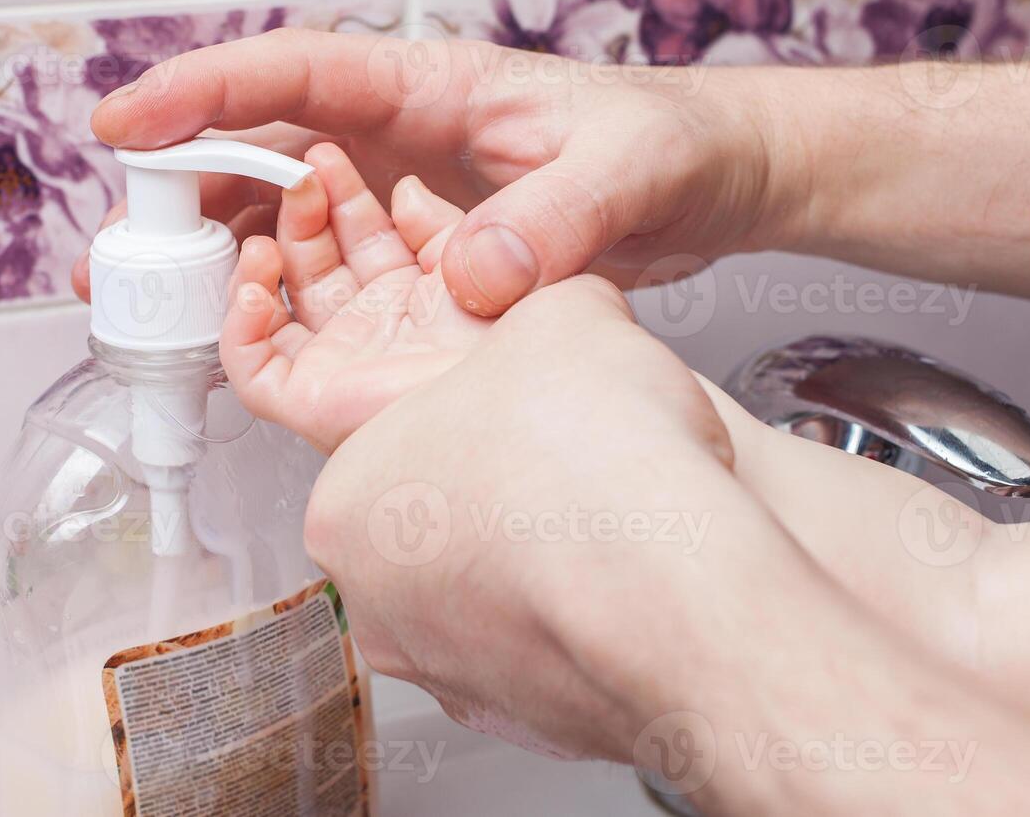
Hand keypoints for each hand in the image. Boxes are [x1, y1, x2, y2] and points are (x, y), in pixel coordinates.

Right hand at [81, 28, 789, 314]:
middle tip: (113, 259)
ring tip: (143, 309)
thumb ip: (558, 219)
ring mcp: (395, 198)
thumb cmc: (666, 148)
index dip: (205, 93)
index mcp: (428, 88)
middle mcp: (395, 139)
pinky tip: (229, 334)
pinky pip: (320, 270)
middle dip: (176, 198)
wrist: (702, 186)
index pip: (298, 73)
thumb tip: (472, 279)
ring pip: (275, 218)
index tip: (129, 122)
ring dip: (208, 258)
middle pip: (258, 152)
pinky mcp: (411, 254)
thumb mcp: (627, 174)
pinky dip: (269, 298)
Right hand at [221, 142, 486, 453]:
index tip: (325, 158)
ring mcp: (347, 367)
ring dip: (262, 263)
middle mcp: (382, 333)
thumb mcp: (485, 255)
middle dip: (301, 215)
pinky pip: (255, 370)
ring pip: (277, 311)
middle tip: (297, 177)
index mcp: (424, 298)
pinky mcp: (317, 403)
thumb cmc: (522, 341)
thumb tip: (406, 193)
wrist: (516, 395)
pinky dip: (240, 327)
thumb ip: (441, 223)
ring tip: (270, 227)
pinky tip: (257, 287)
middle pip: (315, 265)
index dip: (342, 196)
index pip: (363, 239)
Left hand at [302, 274, 740, 761]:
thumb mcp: (558, 314)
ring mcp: (447, 672)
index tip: (520, 398)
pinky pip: (545, 648)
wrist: (681, 587)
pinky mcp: (523, 723)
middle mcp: (378, 601)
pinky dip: (579, 613)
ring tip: (612, 508)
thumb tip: (557, 306)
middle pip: (438, 518)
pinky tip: (629, 572)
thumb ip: (534, 307)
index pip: (399, 437)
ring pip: (488, 591)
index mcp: (348, 499)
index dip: (476, 404)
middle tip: (568, 448)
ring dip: (540, 550)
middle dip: (500, 479)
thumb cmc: (596, 463)